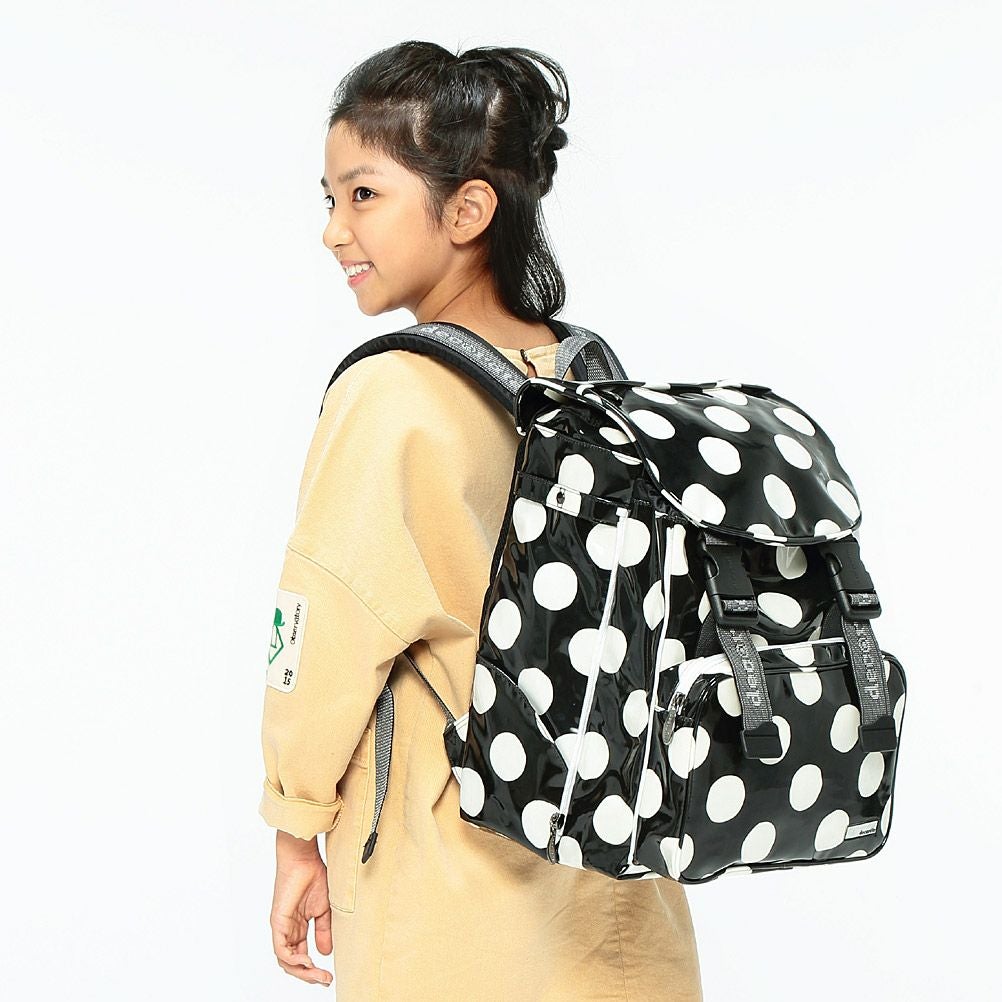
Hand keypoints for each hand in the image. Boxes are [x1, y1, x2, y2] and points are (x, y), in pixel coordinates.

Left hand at [269, 831, 332, 987]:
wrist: (304, 859)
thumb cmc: (313, 877)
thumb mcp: (324, 910)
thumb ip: (323, 931)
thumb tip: (325, 953)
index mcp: (298, 928)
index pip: (301, 957)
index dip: (313, 970)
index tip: (328, 976)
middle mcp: (288, 931)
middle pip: (293, 963)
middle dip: (309, 976)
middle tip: (325, 980)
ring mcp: (281, 928)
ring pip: (285, 960)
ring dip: (302, 971)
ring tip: (317, 974)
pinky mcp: (277, 922)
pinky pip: (280, 949)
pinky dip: (292, 959)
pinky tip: (307, 962)